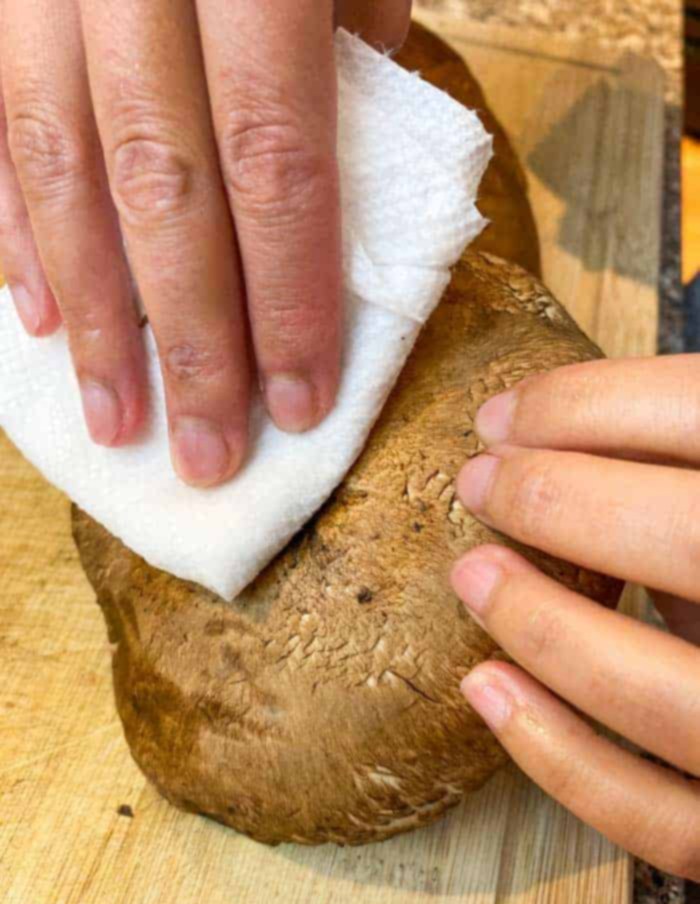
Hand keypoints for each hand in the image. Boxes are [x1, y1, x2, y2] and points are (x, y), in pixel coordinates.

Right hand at [0, 0, 410, 485]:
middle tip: (206, 455)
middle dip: (190, 343)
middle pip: (163, 191)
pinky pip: (0, 127)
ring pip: (64, 169)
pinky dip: (16, 231)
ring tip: (115, 423)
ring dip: (93, 319)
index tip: (298, 405)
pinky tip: (41, 320)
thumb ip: (355, 46)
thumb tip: (342, 180)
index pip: (273, 163)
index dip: (287, 297)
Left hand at [450, 354, 699, 879]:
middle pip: (694, 538)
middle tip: (480, 483)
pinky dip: (559, 756)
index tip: (504, 416)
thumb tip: (556, 457)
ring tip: (473, 575)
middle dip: (560, 499)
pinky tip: (487, 687)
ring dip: (546, 626)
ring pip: (665, 693)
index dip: (594, 405)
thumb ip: (683, 491)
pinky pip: (655, 818)